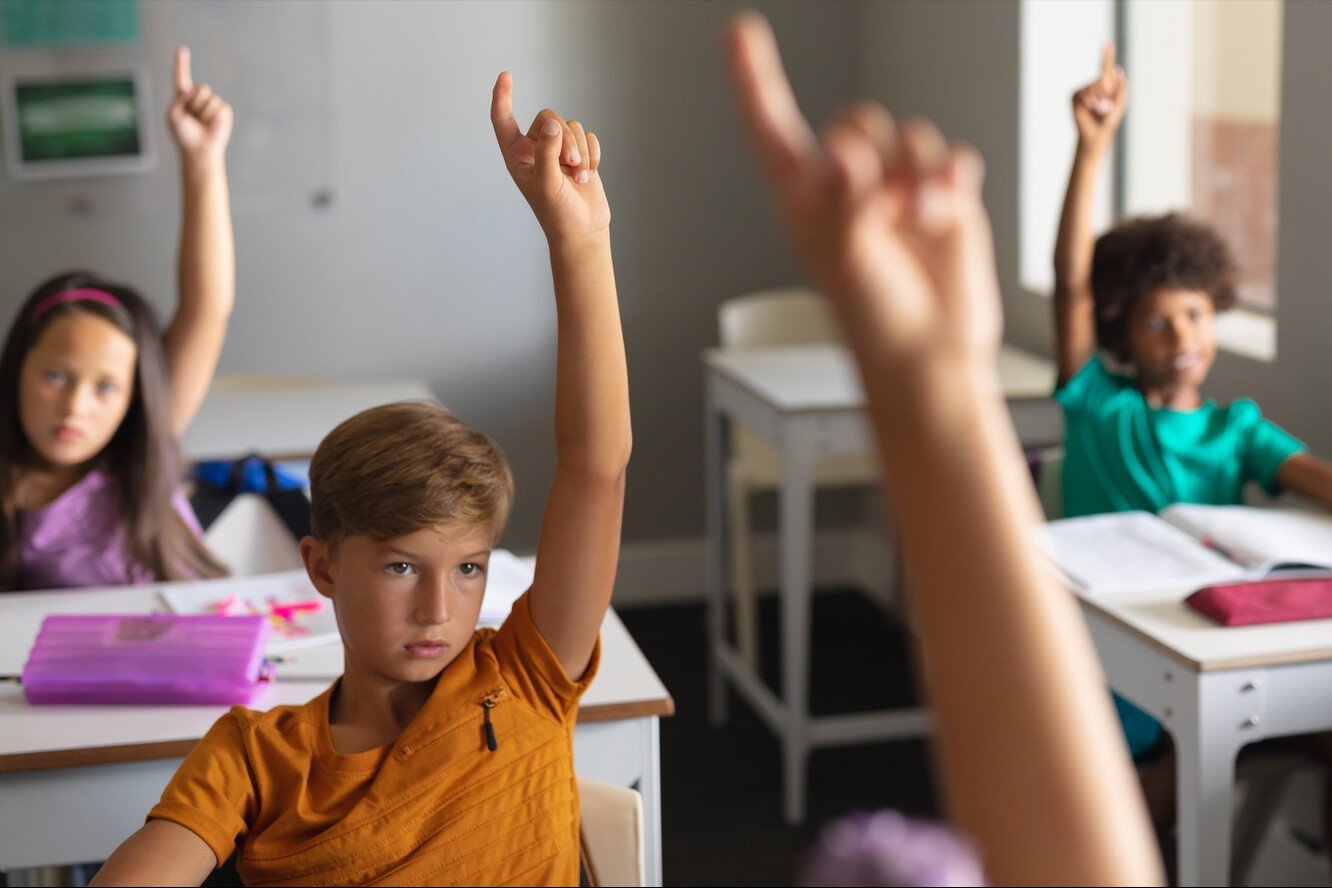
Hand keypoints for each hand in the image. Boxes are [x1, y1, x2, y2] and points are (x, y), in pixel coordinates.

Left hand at [166, 46, 232, 163]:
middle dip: (195, 102)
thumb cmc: (184, 135)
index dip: (182, 63)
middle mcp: (198, 99)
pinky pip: (219, 107)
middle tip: (193, 118)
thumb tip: (196, 90)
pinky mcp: (223, 112)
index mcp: (183, 98)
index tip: (182, 49)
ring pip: (209, 98)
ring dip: (203, 112)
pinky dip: (212, 117)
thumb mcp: (173, 115)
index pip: (181, 77)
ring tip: (201, 124)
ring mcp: (212, 105)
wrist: (199, 151)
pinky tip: (211, 126)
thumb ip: (179, 99)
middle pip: (200, 88)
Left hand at [490, 72, 609, 246]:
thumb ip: (547, 152)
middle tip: (570, 164)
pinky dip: (592, 154)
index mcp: (517, 156)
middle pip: (550, 118)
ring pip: (572, 127)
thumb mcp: (547, 184)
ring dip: (580, 152)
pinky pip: (589, 136)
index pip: (504, 120)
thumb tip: (554, 124)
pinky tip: (589, 175)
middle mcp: (536, 149)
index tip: (506, 75)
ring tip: (579, 178)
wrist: (583, 230)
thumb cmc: (557, 213)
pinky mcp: (580, 154)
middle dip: (565, 138)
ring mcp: (559, 151)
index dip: (502, 97)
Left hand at [725, 13, 999, 367]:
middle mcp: (850, 189)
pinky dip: (952, 179)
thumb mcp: (846, 259)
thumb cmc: (874, 320)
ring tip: (919, 221)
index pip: (772, 127)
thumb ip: (845, 201)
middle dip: (874, 148)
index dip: (755, 79)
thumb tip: (845, 154)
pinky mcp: (945, 199)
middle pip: (859, 119)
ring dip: (918, 174)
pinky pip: (952, 157)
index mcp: (806, 201)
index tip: (738, 33)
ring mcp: (898, 191)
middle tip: (880, 202)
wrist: (932, 356)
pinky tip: (947, 210)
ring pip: (910, 135)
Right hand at [1072, 45, 1126, 155]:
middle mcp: (1094, 85)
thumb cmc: (1108, 121)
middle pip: (1105, 78)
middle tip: (1106, 108)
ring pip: (1097, 86)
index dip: (1107, 56)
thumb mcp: (1120, 102)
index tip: (1107, 44)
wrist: (1095, 136)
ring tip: (1099, 110)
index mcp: (1106, 86)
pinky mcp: (1075, 95)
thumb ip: (1120, 87)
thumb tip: (1117, 71)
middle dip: (1109, 93)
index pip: (1106, 69)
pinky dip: (1092, 101)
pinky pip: (1087, 92)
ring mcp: (1084, 90)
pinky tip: (1091, 109)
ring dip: (1101, 100)